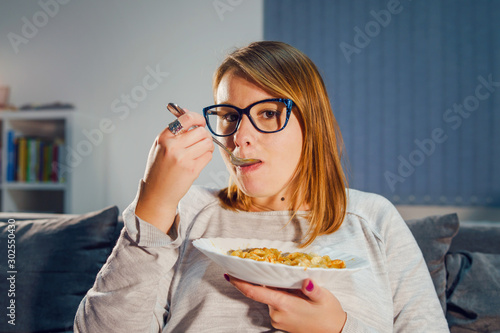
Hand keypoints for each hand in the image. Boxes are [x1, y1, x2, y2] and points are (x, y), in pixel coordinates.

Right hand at [135, 110, 213, 232]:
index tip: (200, 122)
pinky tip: (198, 160)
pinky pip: (208, 156)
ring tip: (199, 151)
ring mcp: (183, 158)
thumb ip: (173, 130)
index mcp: (164, 138)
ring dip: (207, 146)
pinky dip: (207, 156)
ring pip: (208, 143)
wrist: (157, 193)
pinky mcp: (192, 170)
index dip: (198, 118)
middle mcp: (173, 146)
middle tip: (200, 141)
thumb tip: (185, 110)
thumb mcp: (160, 146)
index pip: (187, 118)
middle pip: (201, 131)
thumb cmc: (159, 169)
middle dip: (205, 135)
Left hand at [225, 275, 346, 332]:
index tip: (229, 273)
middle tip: (269, 266)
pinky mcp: (281, 322)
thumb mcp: (323, 298)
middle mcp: (276, 313)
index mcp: (284, 305)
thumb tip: (306, 281)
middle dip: (264, 280)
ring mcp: (278, 320)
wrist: (336, 332)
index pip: (255, 292)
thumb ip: (313, 289)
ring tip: (290, 282)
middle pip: (262, 292)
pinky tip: (292, 293)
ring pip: (270, 298)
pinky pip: (275, 304)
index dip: (240, 283)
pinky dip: (279, 296)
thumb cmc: (329, 314)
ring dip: (274, 289)